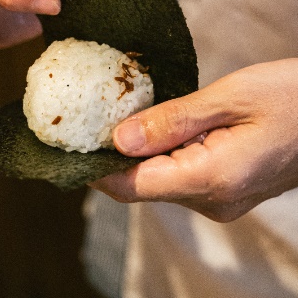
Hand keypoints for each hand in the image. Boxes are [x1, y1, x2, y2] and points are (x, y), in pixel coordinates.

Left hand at [91, 60, 297, 221]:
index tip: (64, 140)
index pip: (127, 187)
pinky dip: (162, 152)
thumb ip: (172, 120)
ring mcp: (223, 201)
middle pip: (138, 185)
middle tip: (87, 113)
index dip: (90, 166)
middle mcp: (213, 202)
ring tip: (121, 110)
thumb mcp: (233, 96)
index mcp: (211, 180)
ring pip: (157, 181)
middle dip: (110, 154)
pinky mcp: (230, 191)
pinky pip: (180, 176)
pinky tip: (158, 122)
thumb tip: (116, 139)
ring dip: (137, 151)